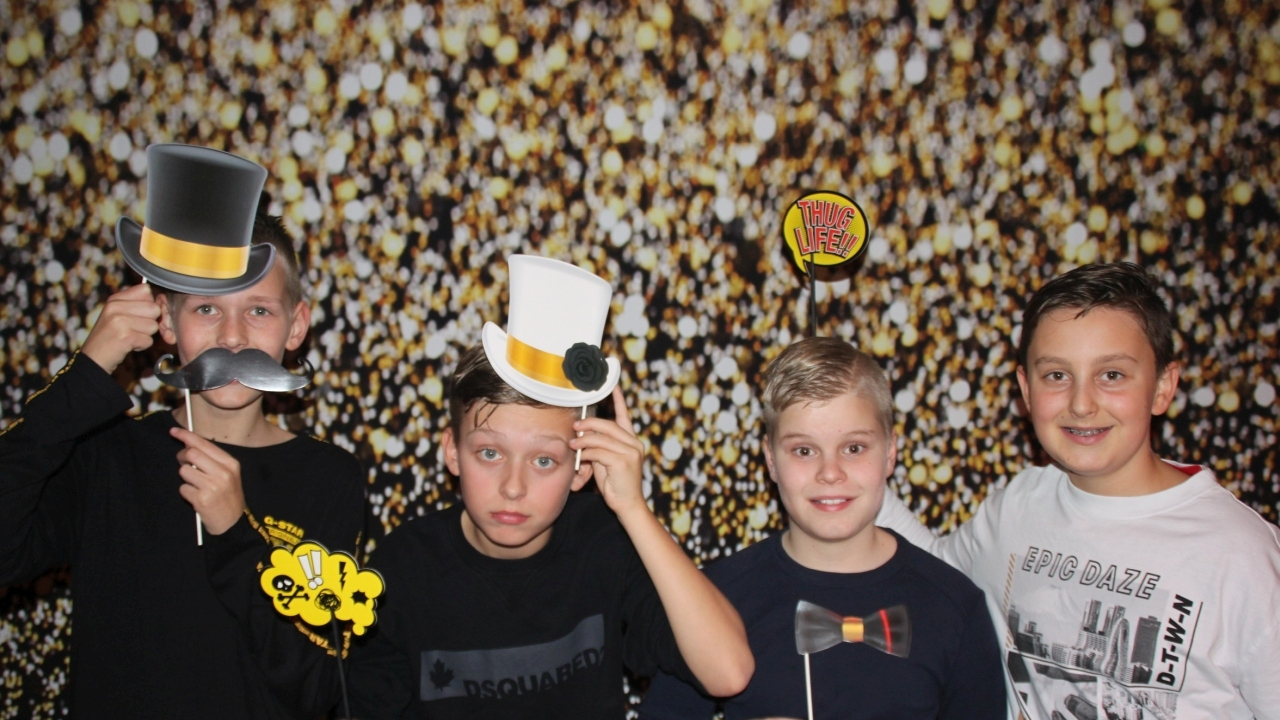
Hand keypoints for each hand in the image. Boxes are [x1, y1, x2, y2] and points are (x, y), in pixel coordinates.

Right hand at [80, 284, 161, 373]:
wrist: (93, 359)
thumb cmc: (110, 337)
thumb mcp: (116, 315)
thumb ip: (135, 305)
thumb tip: (160, 301)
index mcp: (114, 299)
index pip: (146, 290)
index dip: (149, 304)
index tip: (140, 315)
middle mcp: (115, 307)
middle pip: (154, 308)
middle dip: (150, 322)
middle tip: (135, 329)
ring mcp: (119, 321)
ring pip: (154, 326)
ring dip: (145, 335)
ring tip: (129, 337)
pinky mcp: (125, 337)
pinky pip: (148, 340)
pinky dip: (141, 346)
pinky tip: (128, 345)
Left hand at [171, 427, 246, 535]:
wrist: (232, 523)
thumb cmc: (228, 496)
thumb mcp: (228, 474)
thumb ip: (212, 459)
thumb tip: (188, 445)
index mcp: (231, 464)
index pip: (204, 444)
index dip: (186, 436)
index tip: (174, 431)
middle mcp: (223, 473)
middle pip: (191, 454)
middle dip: (182, 457)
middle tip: (184, 463)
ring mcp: (213, 487)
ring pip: (184, 471)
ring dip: (186, 478)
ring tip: (196, 485)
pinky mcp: (202, 500)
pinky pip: (183, 488)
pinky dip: (186, 493)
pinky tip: (197, 498)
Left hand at [571, 386, 645, 516]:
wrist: (628, 504)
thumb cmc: (615, 483)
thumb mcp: (606, 460)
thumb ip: (599, 446)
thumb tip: (582, 434)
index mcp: (632, 441)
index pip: (624, 417)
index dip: (618, 401)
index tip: (613, 386)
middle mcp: (634, 444)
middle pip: (608, 425)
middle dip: (589, 423)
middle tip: (575, 426)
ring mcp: (631, 452)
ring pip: (601, 438)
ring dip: (583, 440)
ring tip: (573, 443)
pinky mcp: (623, 462)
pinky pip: (599, 451)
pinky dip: (587, 452)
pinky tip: (580, 456)